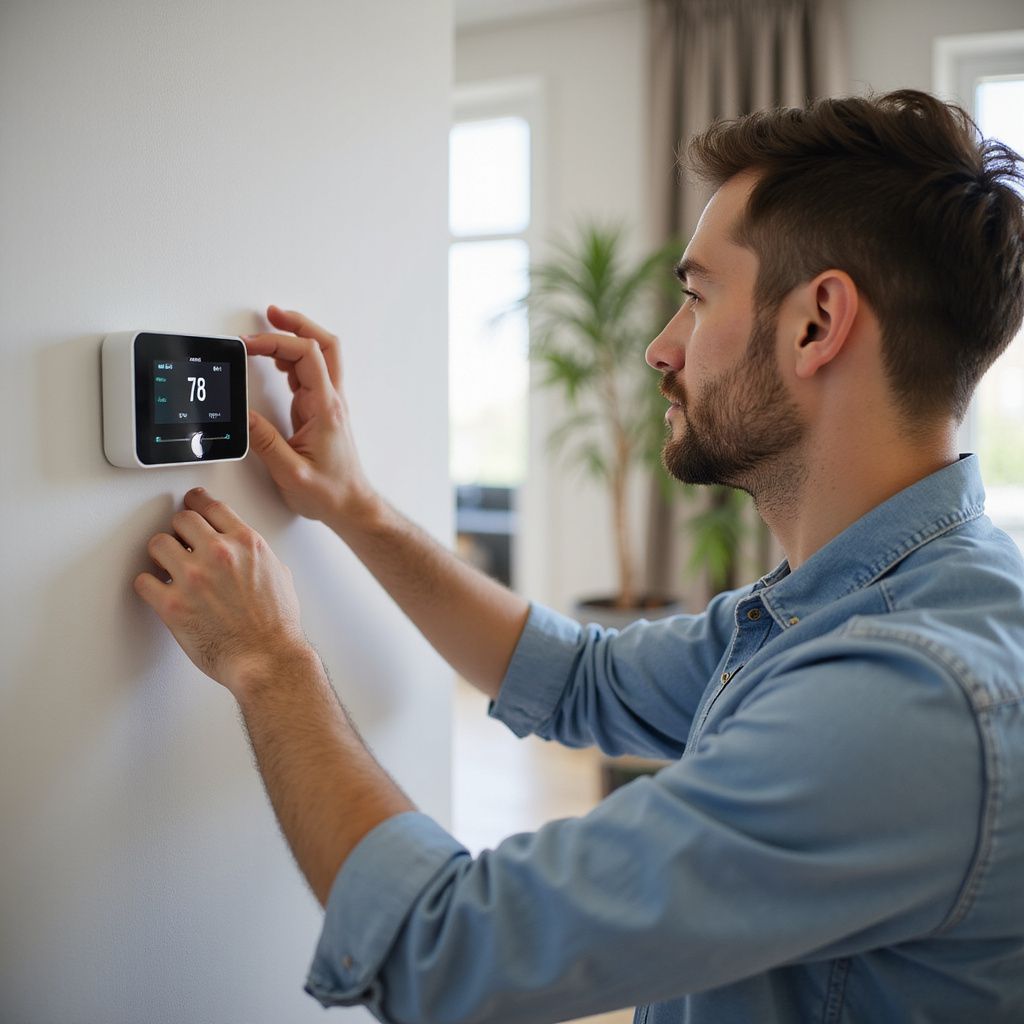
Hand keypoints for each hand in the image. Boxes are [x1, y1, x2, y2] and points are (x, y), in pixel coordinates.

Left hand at [135, 488, 309, 695]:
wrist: (267, 658)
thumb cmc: (276, 626)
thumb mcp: (280, 576)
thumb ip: (258, 557)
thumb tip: (247, 555)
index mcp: (247, 543)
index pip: (211, 506)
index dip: (197, 503)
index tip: (191, 503)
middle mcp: (219, 554)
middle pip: (181, 519)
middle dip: (180, 530)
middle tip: (179, 541)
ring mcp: (193, 578)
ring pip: (157, 543)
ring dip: (161, 554)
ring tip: (166, 565)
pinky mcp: (172, 605)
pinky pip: (143, 581)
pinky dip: (148, 584)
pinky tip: (157, 589)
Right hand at [244, 305, 376, 526]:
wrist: (352, 506)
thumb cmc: (330, 493)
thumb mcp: (290, 472)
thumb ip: (265, 442)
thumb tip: (243, 415)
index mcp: (325, 408)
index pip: (307, 356)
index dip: (277, 341)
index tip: (248, 345)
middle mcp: (331, 401)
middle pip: (323, 344)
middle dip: (297, 324)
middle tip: (270, 314)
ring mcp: (328, 404)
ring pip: (318, 356)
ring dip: (294, 340)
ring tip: (266, 334)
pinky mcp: (321, 412)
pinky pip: (309, 375)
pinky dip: (292, 360)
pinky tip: (275, 362)